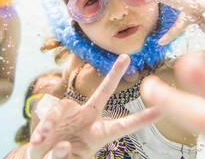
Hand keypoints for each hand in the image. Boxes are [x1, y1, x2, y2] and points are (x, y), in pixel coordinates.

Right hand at [28, 54, 161, 158]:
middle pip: (101, 93)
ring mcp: (67, 117)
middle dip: (114, 75)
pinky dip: (46, 133)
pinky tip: (44, 142)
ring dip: (53, 122)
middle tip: (126, 57)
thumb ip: (73, 155)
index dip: (140, 119)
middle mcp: (85, 118)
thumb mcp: (78, 158)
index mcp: (97, 131)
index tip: (160, 111)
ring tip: (52, 141)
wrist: (43, 157)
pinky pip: (46, 122)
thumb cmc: (67, 156)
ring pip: (62, 109)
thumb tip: (64, 147)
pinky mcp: (48, 119)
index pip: (121, 124)